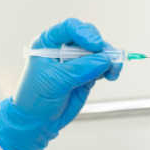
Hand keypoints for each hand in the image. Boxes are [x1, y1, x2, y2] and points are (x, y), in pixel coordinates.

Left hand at [0, 18, 122, 149]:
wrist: (37, 121)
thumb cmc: (35, 98)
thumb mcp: (54, 81)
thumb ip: (80, 69)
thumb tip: (104, 60)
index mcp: (48, 43)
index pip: (69, 28)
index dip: (84, 33)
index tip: (95, 44)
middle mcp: (63, 49)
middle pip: (88, 38)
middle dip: (101, 47)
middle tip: (109, 58)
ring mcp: (76, 62)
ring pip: (99, 52)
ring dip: (109, 59)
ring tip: (114, 70)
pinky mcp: (86, 74)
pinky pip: (102, 67)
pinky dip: (109, 69)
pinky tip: (111, 75)